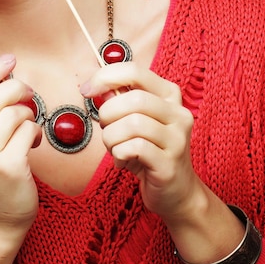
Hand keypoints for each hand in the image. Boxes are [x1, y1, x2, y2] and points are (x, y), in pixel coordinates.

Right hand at [0, 54, 40, 246]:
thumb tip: (2, 73)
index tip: (8, 59)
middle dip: (16, 88)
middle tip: (28, 92)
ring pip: (12, 114)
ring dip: (27, 114)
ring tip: (27, 126)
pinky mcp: (6, 168)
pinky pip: (28, 130)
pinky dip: (35, 131)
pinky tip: (33, 143)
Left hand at [81, 62, 198, 220]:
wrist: (176, 192)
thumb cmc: (148, 151)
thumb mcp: (132, 121)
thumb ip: (117, 100)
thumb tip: (95, 87)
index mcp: (169, 95)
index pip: (134, 71)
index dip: (104, 77)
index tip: (86, 91)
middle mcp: (178, 113)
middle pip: (133, 99)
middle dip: (108, 114)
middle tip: (106, 129)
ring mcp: (178, 139)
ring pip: (132, 124)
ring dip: (111, 138)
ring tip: (115, 148)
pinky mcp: (170, 164)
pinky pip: (134, 148)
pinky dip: (118, 154)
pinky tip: (123, 161)